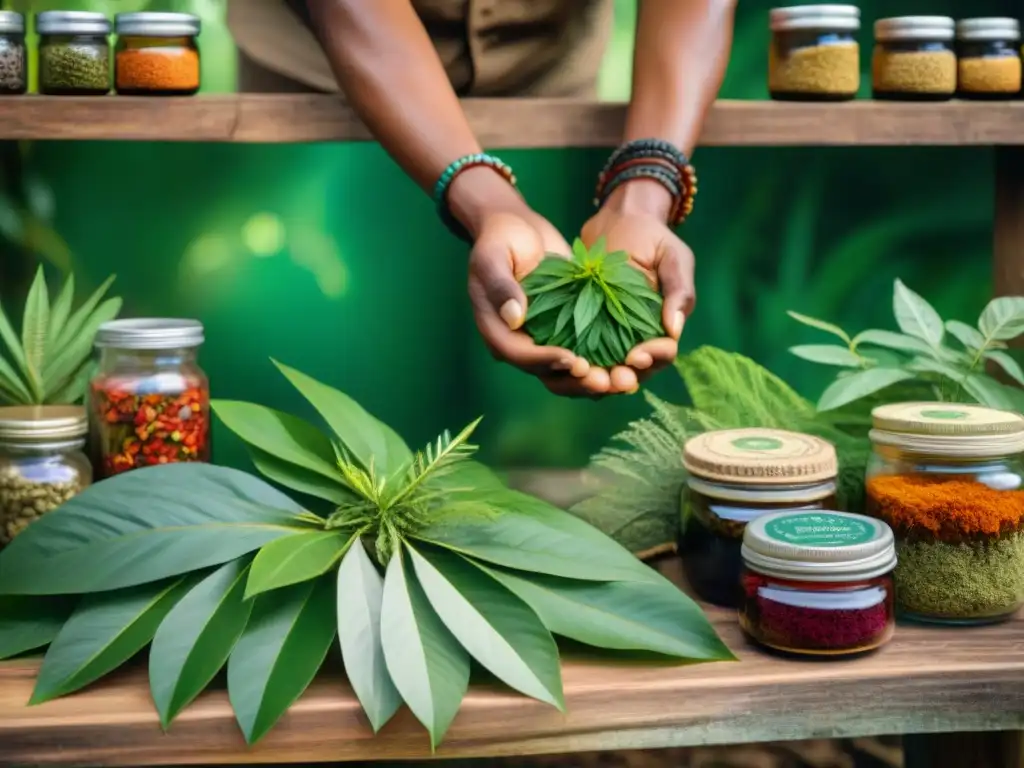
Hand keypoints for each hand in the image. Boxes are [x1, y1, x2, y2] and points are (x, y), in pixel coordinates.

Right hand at [464, 201, 612, 396]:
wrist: (517, 228)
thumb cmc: (500, 238)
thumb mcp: (493, 256)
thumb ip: (501, 286)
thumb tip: (514, 318)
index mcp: (497, 330)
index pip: (520, 355)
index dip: (546, 361)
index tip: (573, 360)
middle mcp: (520, 342)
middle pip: (546, 374)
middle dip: (576, 381)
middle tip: (606, 381)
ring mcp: (543, 338)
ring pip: (567, 372)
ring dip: (594, 379)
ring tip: (623, 380)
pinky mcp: (565, 330)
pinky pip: (583, 353)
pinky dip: (604, 362)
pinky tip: (629, 364)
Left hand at [580, 178, 695, 392]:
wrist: (618, 219)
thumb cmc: (652, 237)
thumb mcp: (674, 258)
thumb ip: (679, 291)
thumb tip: (675, 330)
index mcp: (663, 327)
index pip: (662, 354)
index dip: (652, 358)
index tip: (636, 355)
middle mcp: (637, 337)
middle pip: (633, 372)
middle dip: (623, 378)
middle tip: (611, 379)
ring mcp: (608, 335)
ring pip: (605, 370)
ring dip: (597, 379)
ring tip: (587, 376)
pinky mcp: (581, 327)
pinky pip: (578, 352)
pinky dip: (573, 363)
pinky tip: (564, 362)